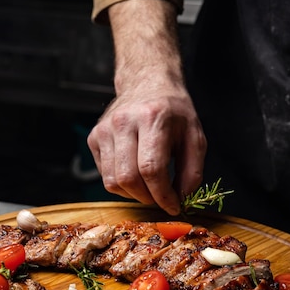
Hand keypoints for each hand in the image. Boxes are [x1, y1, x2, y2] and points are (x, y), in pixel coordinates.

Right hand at [87, 0, 206, 215]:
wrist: (147, 84)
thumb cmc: (173, 112)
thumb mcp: (195, 137)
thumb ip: (192, 171)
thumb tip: (181, 200)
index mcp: (153, 118)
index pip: (151, 169)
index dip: (163, 195)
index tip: (173, 206)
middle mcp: (123, 122)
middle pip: (129, 179)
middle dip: (147, 198)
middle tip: (161, 198)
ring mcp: (104, 129)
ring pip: (113, 181)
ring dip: (133, 195)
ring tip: (149, 188)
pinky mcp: (94, 138)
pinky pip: (105, 175)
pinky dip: (122, 184)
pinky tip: (135, 174)